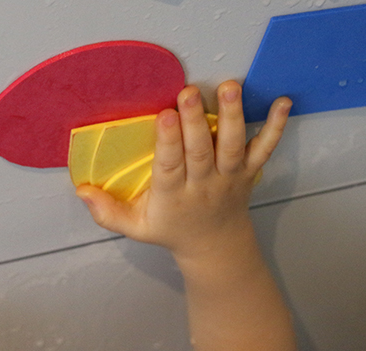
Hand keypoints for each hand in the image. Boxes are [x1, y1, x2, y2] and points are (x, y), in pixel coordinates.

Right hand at [75, 81, 290, 263]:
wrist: (216, 247)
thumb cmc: (172, 231)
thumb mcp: (136, 228)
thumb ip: (107, 212)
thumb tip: (81, 191)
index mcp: (173, 196)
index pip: (170, 167)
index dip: (168, 141)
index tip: (164, 115)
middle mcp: (204, 185)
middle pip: (200, 152)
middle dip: (195, 122)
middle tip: (188, 92)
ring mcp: (229, 178)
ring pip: (232, 147)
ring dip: (232, 117)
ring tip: (229, 88)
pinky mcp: (249, 172)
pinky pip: (264, 150)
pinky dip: (276, 128)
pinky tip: (284, 103)